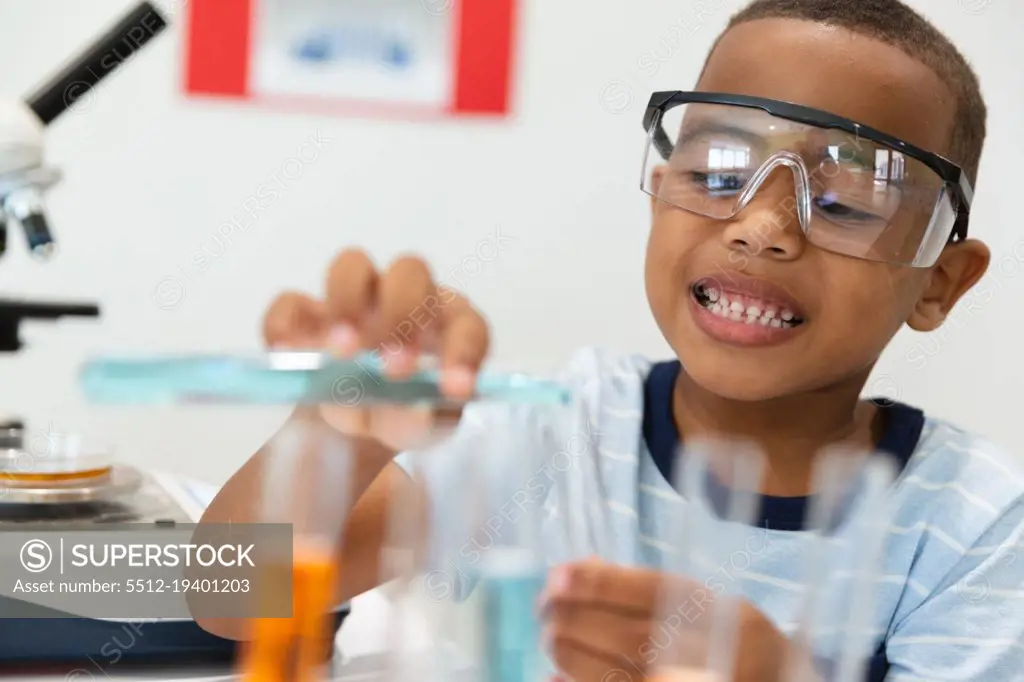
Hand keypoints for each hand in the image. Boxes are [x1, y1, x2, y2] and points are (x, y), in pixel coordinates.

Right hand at [262, 250, 489, 452]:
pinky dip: (287, 326)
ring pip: (352, 266)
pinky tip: (288, 356)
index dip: (464, 353)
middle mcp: (406, 299)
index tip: (453, 389)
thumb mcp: (419, 425)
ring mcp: (356, 300)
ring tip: (340, 352)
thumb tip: (417, 409)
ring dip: (347, 303)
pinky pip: (292, 303)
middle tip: (391, 367)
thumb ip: (422, 420)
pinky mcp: (308, 314)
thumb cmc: (404, 412)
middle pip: (410, 274)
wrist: (358, 421)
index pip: (468, 325)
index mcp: (449, 324)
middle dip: (402, 313)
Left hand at [540, 559, 803, 681]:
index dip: (598, 583)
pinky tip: (555, 676)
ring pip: (614, 673)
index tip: (557, 576)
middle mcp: (708, 653)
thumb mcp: (701, 605)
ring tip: (550, 636)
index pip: (650, 591)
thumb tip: (576, 572)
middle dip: (574, 619)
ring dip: (570, 652)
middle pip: (626, 635)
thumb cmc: (724, 640)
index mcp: (717, 613)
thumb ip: (644, 588)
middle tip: (544, 607)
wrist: (770, 679)